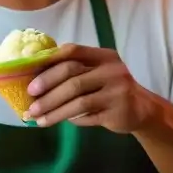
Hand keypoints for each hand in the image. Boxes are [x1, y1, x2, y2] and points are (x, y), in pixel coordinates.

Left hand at [25, 44, 158, 132]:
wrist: (142, 109)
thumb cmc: (110, 88)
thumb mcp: (98, 72)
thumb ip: (75, 70)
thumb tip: (34, 79)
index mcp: (104, 56)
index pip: (73, 51)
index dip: (49, 63)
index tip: (31, 79)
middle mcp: (112, 70)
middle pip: (72, 77)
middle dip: (47, 90)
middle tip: (31, 102)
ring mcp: (117, 92)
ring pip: (78, 101)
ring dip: (54, 111)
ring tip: (37, 119)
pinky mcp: (118, 112)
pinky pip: (87, 116)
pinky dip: (71, 119)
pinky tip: (58, 121)